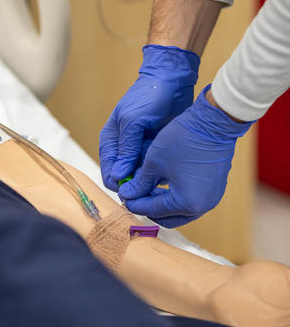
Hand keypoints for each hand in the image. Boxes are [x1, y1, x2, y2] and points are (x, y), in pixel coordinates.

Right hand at [99, 45, 199, 190]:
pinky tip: (169, 175)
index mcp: (111, 141)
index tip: (132, 191)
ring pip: (140, 176)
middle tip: (149, 189)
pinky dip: (159, 174)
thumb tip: (118, 175)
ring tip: (161, 183)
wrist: (172, 81)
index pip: (109, 171)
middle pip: (125, 177)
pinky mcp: (156, 150)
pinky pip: (154, 168)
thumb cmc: (148, 96)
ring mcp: (140, 150)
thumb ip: (125, 148)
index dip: (118, 183)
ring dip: (148, 181)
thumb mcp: (132, 121)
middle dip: (135, 185)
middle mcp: (124, 149)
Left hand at [118, 85, 254, 227]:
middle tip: (134, 196)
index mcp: (186, 203)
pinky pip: (191, 200)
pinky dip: (176, 197)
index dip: (135, 204)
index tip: (124, 197)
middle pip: (168, 217)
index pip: (153, 210)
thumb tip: (127, 194)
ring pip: (180, 210)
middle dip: (149, 207)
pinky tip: (164, 184)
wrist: (214, 122)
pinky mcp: (215, 188)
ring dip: (162, 203)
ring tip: (146, 188)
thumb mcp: (154, 163)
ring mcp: (211, 198)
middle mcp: (201, 206)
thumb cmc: (183, 140)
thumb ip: (139, 183)